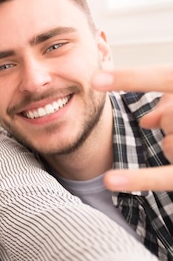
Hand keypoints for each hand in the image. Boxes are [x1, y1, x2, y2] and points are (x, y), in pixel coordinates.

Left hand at [92, 65, 172, 191]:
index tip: (95, 80)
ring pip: (169, 145)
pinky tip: (111, 181)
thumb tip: (148, 121)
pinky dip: (140, 178)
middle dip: (169, 119)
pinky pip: (168, 176)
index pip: (167, 79)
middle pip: (169, 118)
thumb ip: (172, 101)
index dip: (132, 78)